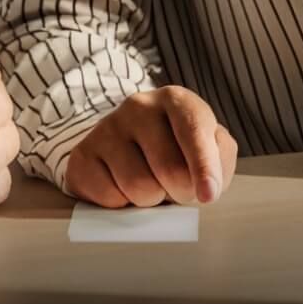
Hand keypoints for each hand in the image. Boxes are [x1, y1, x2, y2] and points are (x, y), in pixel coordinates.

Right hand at [62, 86, 237, 207]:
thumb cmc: (179, 151)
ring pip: (139, 187)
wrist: (128, 145)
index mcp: (176, 100)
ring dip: (151, 200)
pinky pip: (110, 197)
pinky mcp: (82, 154)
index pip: (193, 131)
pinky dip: (123, 203)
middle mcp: (139, 106)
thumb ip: (219, 163)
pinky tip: (124, 187)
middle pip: (169, 169)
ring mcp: (106, 128)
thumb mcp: (210, 149)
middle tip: (179, 189)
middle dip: (180, 192)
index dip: (204, 167)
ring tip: (151, 185)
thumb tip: (206, 189)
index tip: (208, 194)